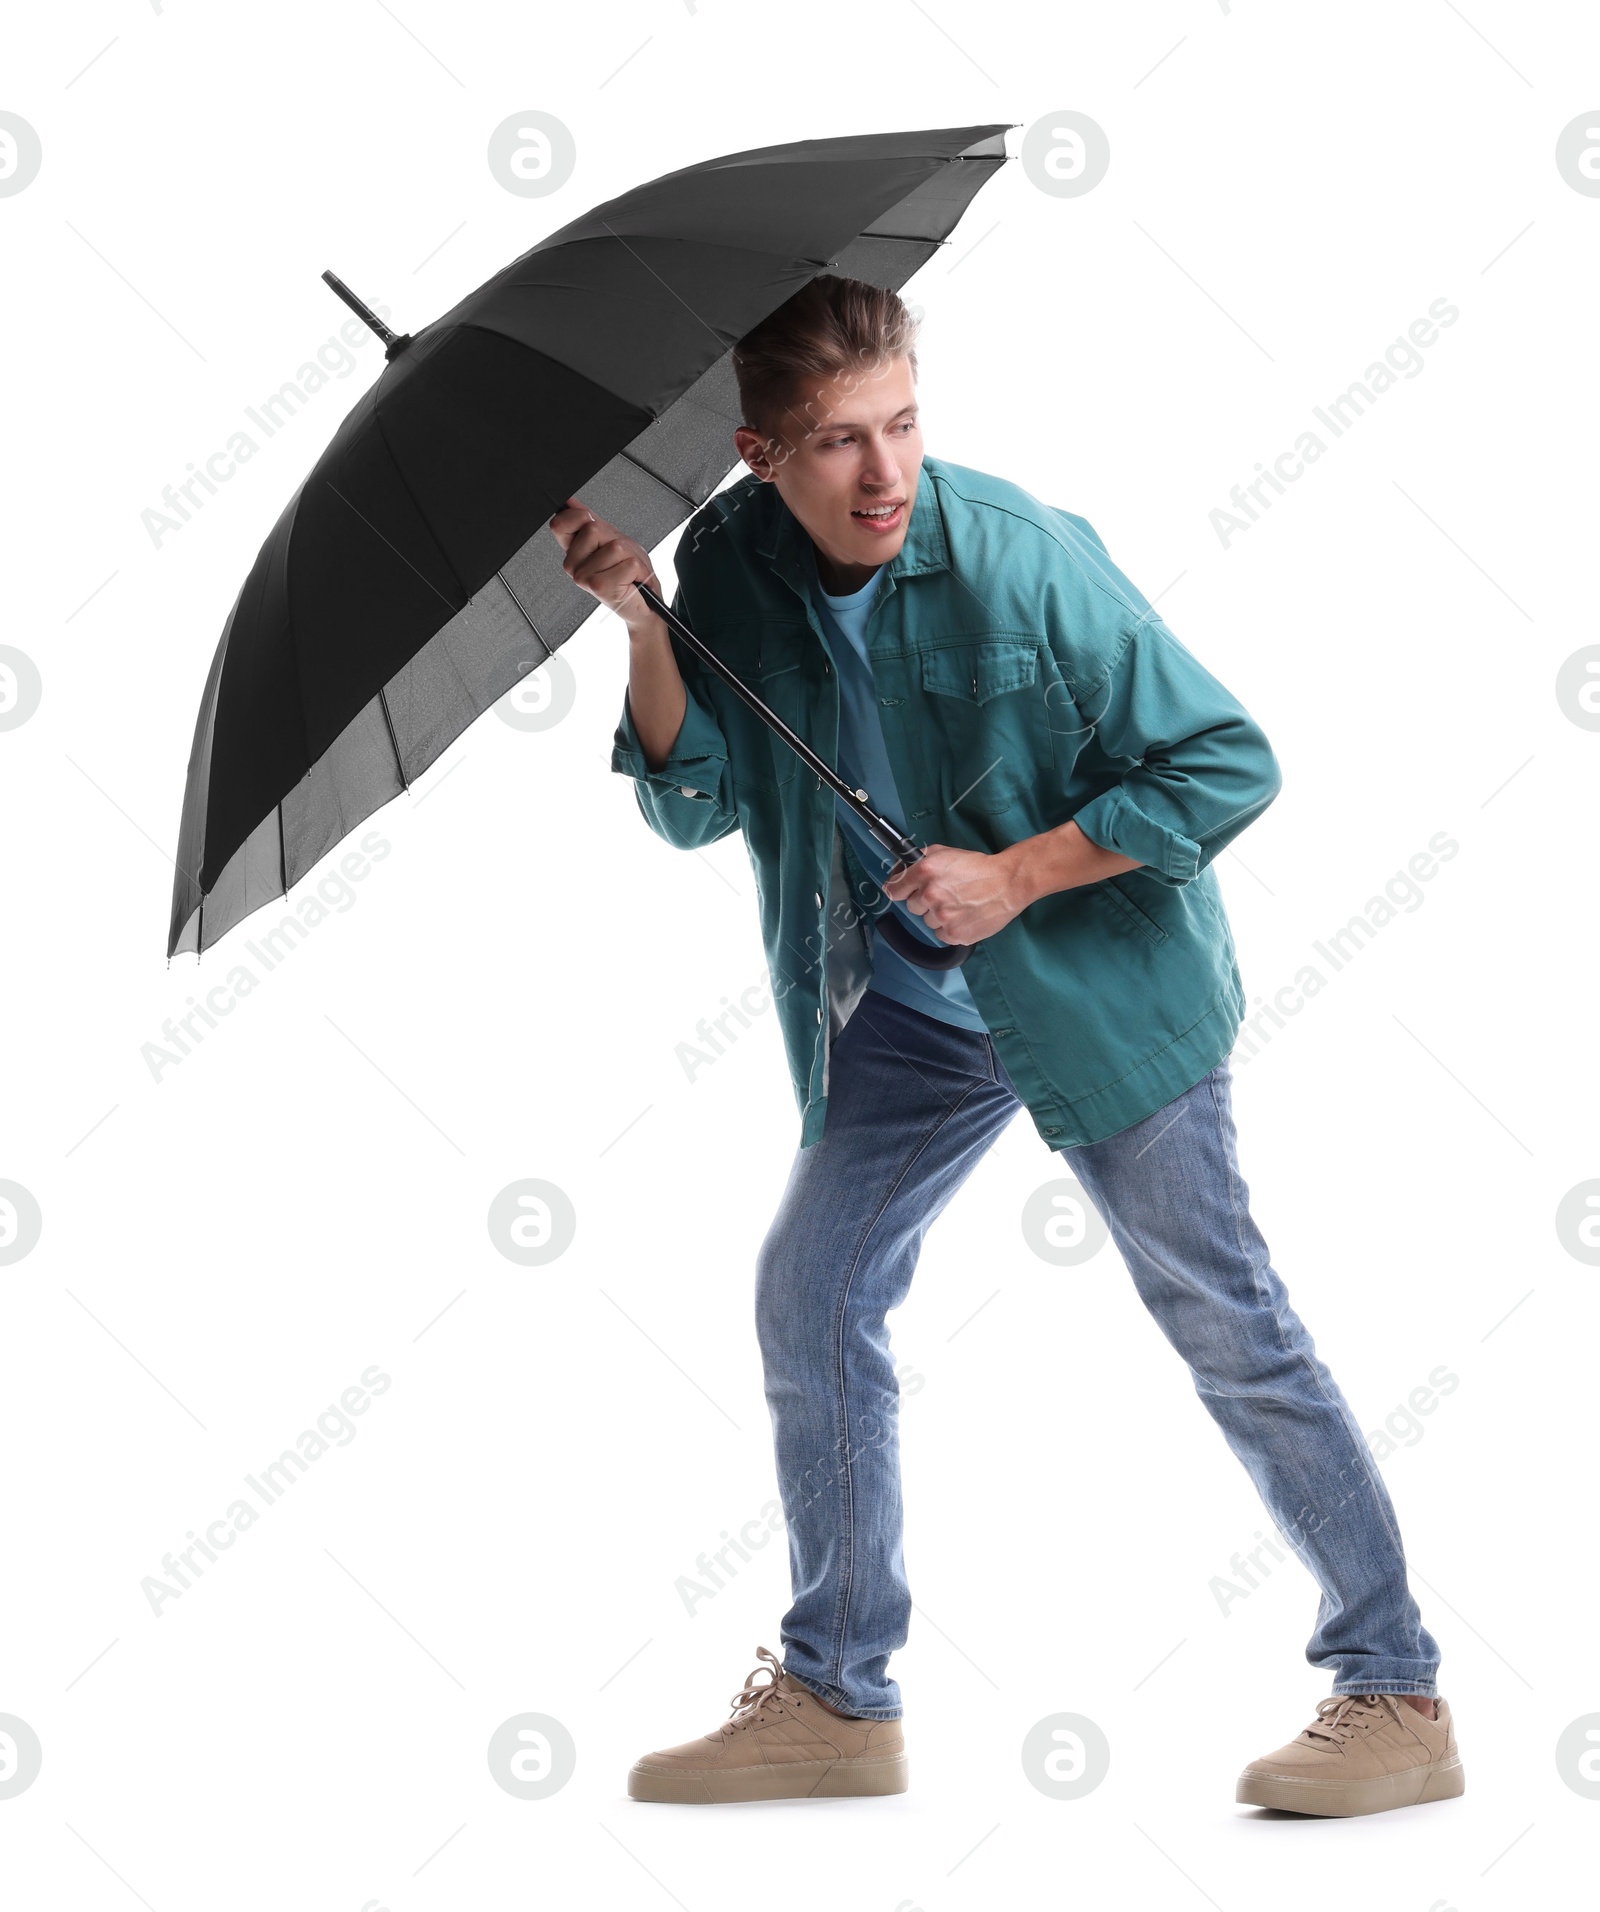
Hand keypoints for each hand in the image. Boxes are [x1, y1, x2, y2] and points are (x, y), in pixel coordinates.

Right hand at [548, 498, 660, 632]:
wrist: (644, 605)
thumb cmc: (629, 574)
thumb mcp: (611, 539)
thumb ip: (590, 520)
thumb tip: (569, 502)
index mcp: (573, 552)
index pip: (561, 522)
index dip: (581, 517)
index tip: (597, 530)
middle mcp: (573, 565)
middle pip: (592, 529)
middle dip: (616, 539)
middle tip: (620, 558)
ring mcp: (583, 577)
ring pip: (614, 547)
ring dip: (630, 557)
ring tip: (628, 571)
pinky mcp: (599, 586)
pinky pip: (627, 563)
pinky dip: (638, 570)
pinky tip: (632, 580)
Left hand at [881, 843, 1030, 944]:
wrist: (1008, 884)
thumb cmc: (978, 867)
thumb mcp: (945, 852)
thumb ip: (919, 859)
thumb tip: (899, 871)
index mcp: (925, 871)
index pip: (894, 889)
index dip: (899, 890)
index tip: (903, 892)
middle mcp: (930, 894)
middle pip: (911, 907)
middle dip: (924, 901)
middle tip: (944, 894)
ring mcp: (942, 916)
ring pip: (927, 922)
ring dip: (938, 915)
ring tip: (958, 904)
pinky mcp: (954, 934)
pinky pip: (940, 934)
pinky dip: (949, 928)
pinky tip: (963, 916)